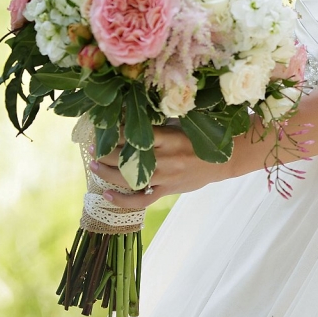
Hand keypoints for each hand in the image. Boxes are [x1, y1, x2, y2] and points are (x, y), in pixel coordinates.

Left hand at [89, 124, 243, 211]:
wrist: (225, 160)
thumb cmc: (201, 139)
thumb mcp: (182, 125)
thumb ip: (159, 125)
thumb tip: (132, 116)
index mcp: (169, 138)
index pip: (136, 135)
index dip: (116, 133)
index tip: (103, 129)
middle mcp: (165, 158)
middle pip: (128, 157)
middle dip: (106, 153)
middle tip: (93, 147)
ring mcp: (165, 177)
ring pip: (130, 179)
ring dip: (108, 173)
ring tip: (94, 166)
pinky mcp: (167, 190)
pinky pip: (142, 199)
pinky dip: (123, 200)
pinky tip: (107, 195)